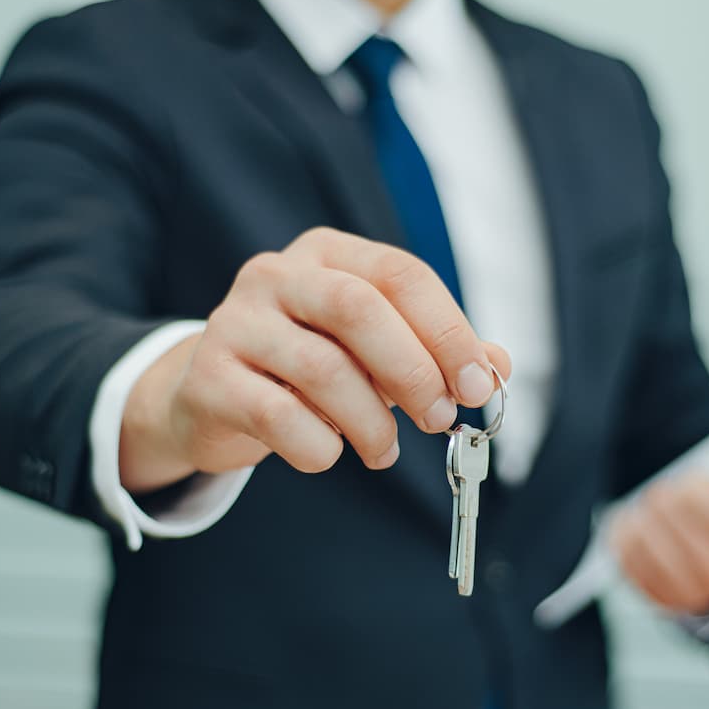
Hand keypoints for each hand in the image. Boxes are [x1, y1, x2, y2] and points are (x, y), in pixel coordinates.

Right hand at [119, 228, 509, 492]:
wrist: (210, 395)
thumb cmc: (306, 369)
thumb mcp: (373, 352)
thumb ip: (434, 354)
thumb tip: (499, 367)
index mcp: (328, 255)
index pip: (401, 275)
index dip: (449, 331)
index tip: (479, 386)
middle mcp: (277, 276)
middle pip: (359, 309)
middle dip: (414, 372)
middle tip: (440, 419)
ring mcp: (235, 323)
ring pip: (322, 369)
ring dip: (371, 422)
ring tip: (385, 450)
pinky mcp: (209, 378)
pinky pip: (278, 417)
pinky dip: (319, 448)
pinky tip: (328, 453)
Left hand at [609, 458, 708, 614]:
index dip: (696, 487)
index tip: (692, 476)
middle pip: (673, 523)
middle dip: (664, 500)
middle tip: (661, 487)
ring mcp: (688, 594)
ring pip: (645, 545)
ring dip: (639, 519)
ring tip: (643, 504)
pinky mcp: (658, 598)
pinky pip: (628, 563)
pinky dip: (623, 539)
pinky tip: (631, 523)